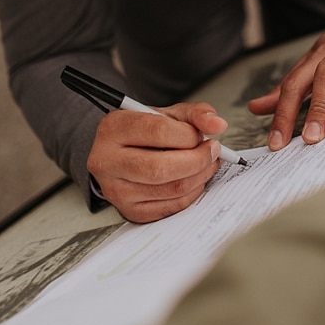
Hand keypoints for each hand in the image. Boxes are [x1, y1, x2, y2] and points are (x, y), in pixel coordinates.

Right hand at [86, 101, 227, 222]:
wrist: (122, 155)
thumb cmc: (144, 134)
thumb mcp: (167, 115)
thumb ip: (195, 114)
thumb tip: (217, 125)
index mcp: (113, 129)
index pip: (157, 131)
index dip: (189, 135)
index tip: (204, 137)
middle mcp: (107, 161)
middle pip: (160, 167)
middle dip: (197, 161)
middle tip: (212, 153)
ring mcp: (115, 189)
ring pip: (170, 189)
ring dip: (199, 177)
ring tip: (206, 165)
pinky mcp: (129, 210)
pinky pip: (171, 206)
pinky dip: (191, 193)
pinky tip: (193, 180)